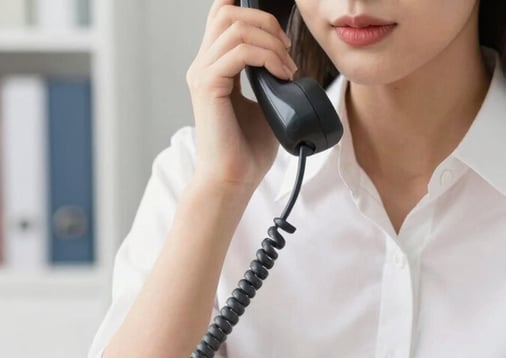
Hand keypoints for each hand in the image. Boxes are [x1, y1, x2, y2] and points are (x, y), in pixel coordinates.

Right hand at [186, 0, 297, 191]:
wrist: (233, 180)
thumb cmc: (247, 152)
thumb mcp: (265, 107)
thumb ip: (270, 81)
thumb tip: (289, 65)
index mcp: (214, 67)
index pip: (223, 16)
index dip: (251, 13)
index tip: (281, 39)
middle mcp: (203, 65)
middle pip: (227, 13)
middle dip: (265, 23)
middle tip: (287, 52)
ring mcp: (203, 74)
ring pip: (235, 27)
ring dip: (270, 43)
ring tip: (287, 70)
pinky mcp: (208, 86)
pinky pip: (239, 51)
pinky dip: (266, 57)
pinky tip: (280, 75)